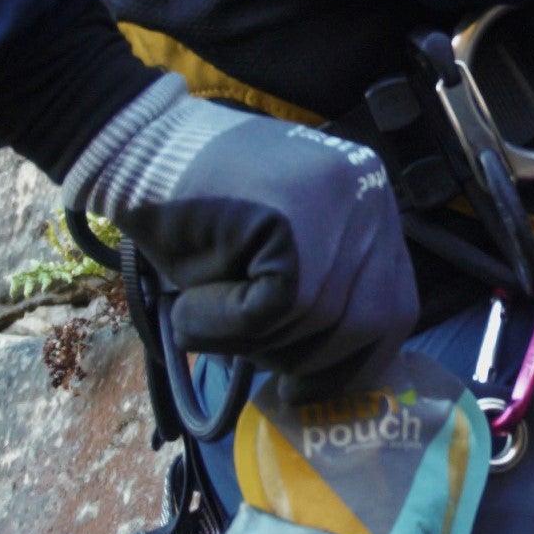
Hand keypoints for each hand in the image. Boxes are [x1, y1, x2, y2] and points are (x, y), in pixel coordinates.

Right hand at [68, 76, 417, 381]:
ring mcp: (335, 203)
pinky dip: (226, 325)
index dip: (361, 359)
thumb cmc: (194, 206)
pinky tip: (191, 308)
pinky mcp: (292, 219)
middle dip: (316, 365)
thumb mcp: (275, 253)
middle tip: (262, 368)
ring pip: (320, 320)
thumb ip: (316, 292)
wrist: (136, 147)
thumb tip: (327, 379)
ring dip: (255, 343)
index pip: (397, 304)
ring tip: (202, 317)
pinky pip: (275, 308)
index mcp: (371, 202)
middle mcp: (367, 197)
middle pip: (374, 321)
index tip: (317, 386)